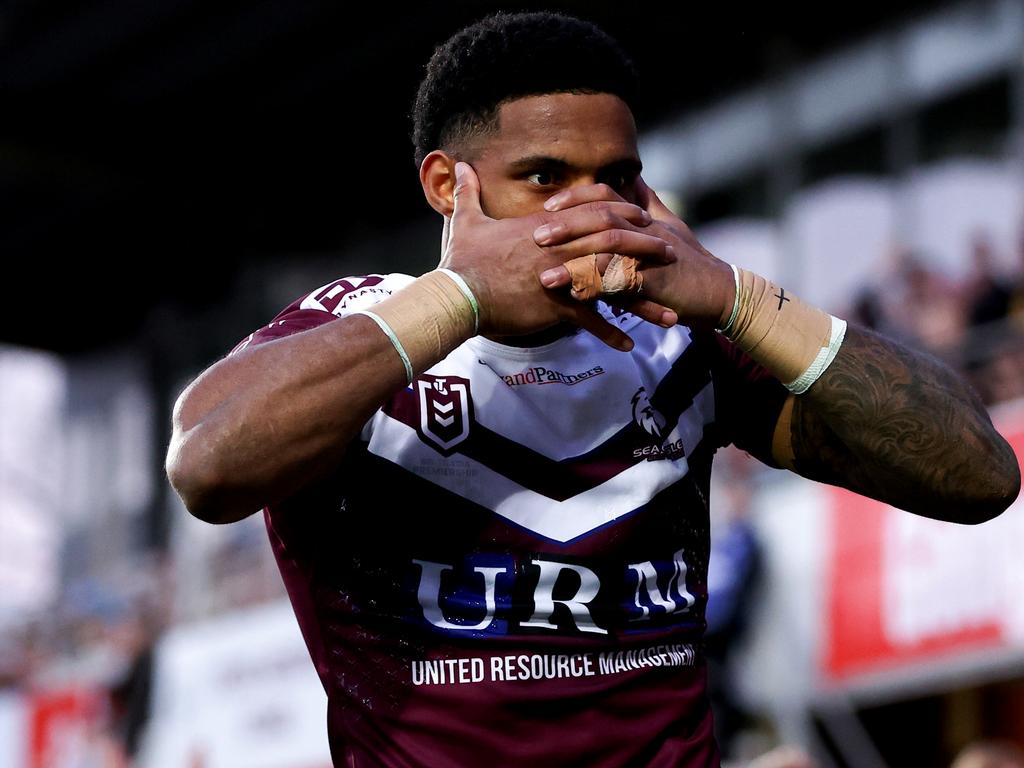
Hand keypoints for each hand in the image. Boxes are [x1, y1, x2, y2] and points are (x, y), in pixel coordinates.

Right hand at [440, 163, 673, 350]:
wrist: (457, 294)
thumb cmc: (461, 261)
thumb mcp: (466, 222)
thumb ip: (468, 194)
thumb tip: (459, 166)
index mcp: (548, 228)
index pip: (594, 213)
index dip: (622, 214)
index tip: (642, 217)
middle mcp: (562, 249)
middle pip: (615, 243)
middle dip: (647, 248)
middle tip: (672, 253)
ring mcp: (563, 277)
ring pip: (613, 284)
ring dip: (643, 299)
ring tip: (668, 312)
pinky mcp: (556, 305)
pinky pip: (590, 322)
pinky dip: (610, 335)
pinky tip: (629, 346)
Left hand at [536, 178, 734, 328]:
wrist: (720, 293)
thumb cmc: (690, 263)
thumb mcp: (668, 228)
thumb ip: (646, 204)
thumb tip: (631, 180)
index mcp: (643, 218)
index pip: (605, 195)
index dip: (575, 197)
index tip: (548, 206)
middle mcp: (645, 230)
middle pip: (600, 217)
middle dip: (565, 226)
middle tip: (535, 237)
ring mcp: (651, 255)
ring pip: (607, 250)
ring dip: (573, 263)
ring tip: (545, 277)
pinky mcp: (655, 282)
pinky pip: (620, 283)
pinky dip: (596, 290)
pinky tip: (574, 299)